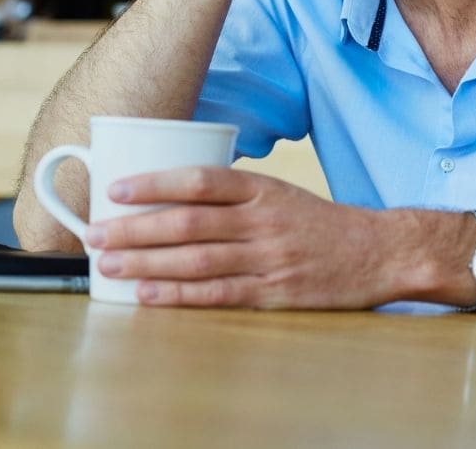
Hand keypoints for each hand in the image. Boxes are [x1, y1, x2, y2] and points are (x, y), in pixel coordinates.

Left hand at [86, 168, 411, 308]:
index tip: (116, 189)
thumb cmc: (321, 224)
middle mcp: (265, 221)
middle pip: (190, 223)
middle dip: (135, 229)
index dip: (155, 184)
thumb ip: (234, 196)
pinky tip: (147, 293)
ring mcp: (270, 259)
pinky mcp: (275, 292)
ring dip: (146, 262)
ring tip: (108, 264)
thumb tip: (170, 199)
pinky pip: (218, 294)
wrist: (379, 251)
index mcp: (264, 190)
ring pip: (197, 260)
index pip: (202, 181)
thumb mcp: (281, 195)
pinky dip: (178, 294)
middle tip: (96, 234)